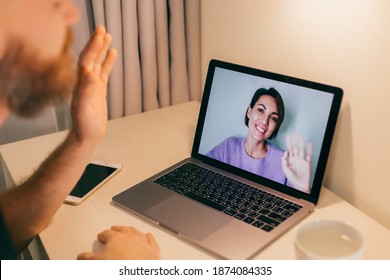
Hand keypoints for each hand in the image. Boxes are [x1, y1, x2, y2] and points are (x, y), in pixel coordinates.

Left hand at [70, 25, 115, 144]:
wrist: (87, 136)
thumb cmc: (84, 126)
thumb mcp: (83, 110)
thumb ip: (85, 92)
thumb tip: (89, 74)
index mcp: (81, 84)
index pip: (86, 60)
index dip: (92, 47)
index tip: (100, 35)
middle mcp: (85, 82)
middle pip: (90, 57)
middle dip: (96, 43)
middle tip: (102, 28)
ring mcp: (92, 85)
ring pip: (97, 63)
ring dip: (102, 49)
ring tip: (108, 36)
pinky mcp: (99, 91)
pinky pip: (104, 72)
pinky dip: (108, 62)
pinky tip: (112, 54)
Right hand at [77, 226, 159, 259]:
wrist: (137, 273)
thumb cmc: (119, 266)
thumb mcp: (98, 263)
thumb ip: (88, 258)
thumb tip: (81, 256)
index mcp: (116, 238)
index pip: (107, 233)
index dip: (103, 235)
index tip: (101, 236)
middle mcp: (130, 237)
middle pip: (122, 230)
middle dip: (117, 229)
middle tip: (113, 229)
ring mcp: (142, 242)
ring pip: (136, 232)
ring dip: (131, 230)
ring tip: (127, 229)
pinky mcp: (153, 250)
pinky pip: (151, 240)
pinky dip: (149, 237)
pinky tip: (148, 235)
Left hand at [281, 132, 311, 192]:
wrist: (299, 185)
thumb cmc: (292, 179)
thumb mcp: (285, 169)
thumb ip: (284, 160)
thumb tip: (285, 152)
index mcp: (290, 160)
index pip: (289, 148)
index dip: (289, 142)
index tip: (288, 136)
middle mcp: (296, 159)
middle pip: (295, 147)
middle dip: (295, 140)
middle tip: (295, 133)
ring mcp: (302, 160)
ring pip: (301, 149)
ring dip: (301, 142)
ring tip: (300, 136)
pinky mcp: (307, 163)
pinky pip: (308, 155)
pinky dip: (309, 149)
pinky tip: (308, 144)